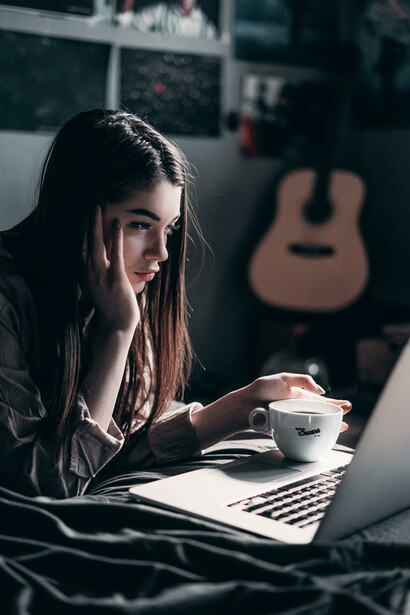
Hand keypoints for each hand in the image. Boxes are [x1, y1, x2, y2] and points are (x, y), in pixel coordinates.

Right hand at [84, 207, 139, 333]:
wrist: (116, 327)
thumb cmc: (110, 308)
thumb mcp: (98, 288)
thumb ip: (95, 273)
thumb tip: (100, 260)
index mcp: (83, 275)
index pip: (77, 248)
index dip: (76, 231)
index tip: (76, 216)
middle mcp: (88, 273)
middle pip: (83, 242)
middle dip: (84, 222)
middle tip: (86, 203)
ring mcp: (101, 276)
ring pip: (96, 244)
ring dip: (96, 224)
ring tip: (97, 206)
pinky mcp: (115, 278)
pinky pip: (114, 254)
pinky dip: (115, 237)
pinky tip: (117, 224)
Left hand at [245, 372, 350, 431]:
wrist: (245, 405)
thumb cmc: (261, 390)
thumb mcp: (284, 378)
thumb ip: (303, 380)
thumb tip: (320, 391)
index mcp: (299, 396)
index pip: (320, 400)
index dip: (334, 403)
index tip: (346, 406)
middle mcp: (298, 409)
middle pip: (320, 413)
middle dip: (335, 415)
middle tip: (347, 415)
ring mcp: (293, 420)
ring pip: (314, 425)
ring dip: (328, 426)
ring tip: (340, 427)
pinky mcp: (287, 430)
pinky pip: (302, 434)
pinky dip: (313, 436)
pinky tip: (321, 438)